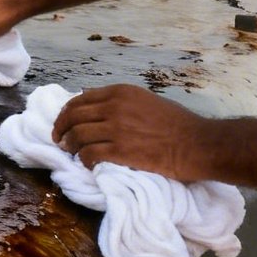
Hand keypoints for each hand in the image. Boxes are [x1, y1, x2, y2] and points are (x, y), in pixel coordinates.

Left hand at [53, 84, 213, 180]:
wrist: (197, 143)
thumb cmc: (178, 124)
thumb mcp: (146, 101)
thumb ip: (122, 103)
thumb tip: (99, 109)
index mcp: (120, 92)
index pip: (80, 99)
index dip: (67, 112)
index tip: (64, 123)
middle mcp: (114, 107)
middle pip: (73, 116)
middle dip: (61, 128)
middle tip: (59, 140)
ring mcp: (116, 129)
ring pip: (77, 136)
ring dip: (69, 146)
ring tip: (70, 153)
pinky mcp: (120, 151)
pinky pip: (90, 155)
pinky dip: (84, 161)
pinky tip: (88, 165)